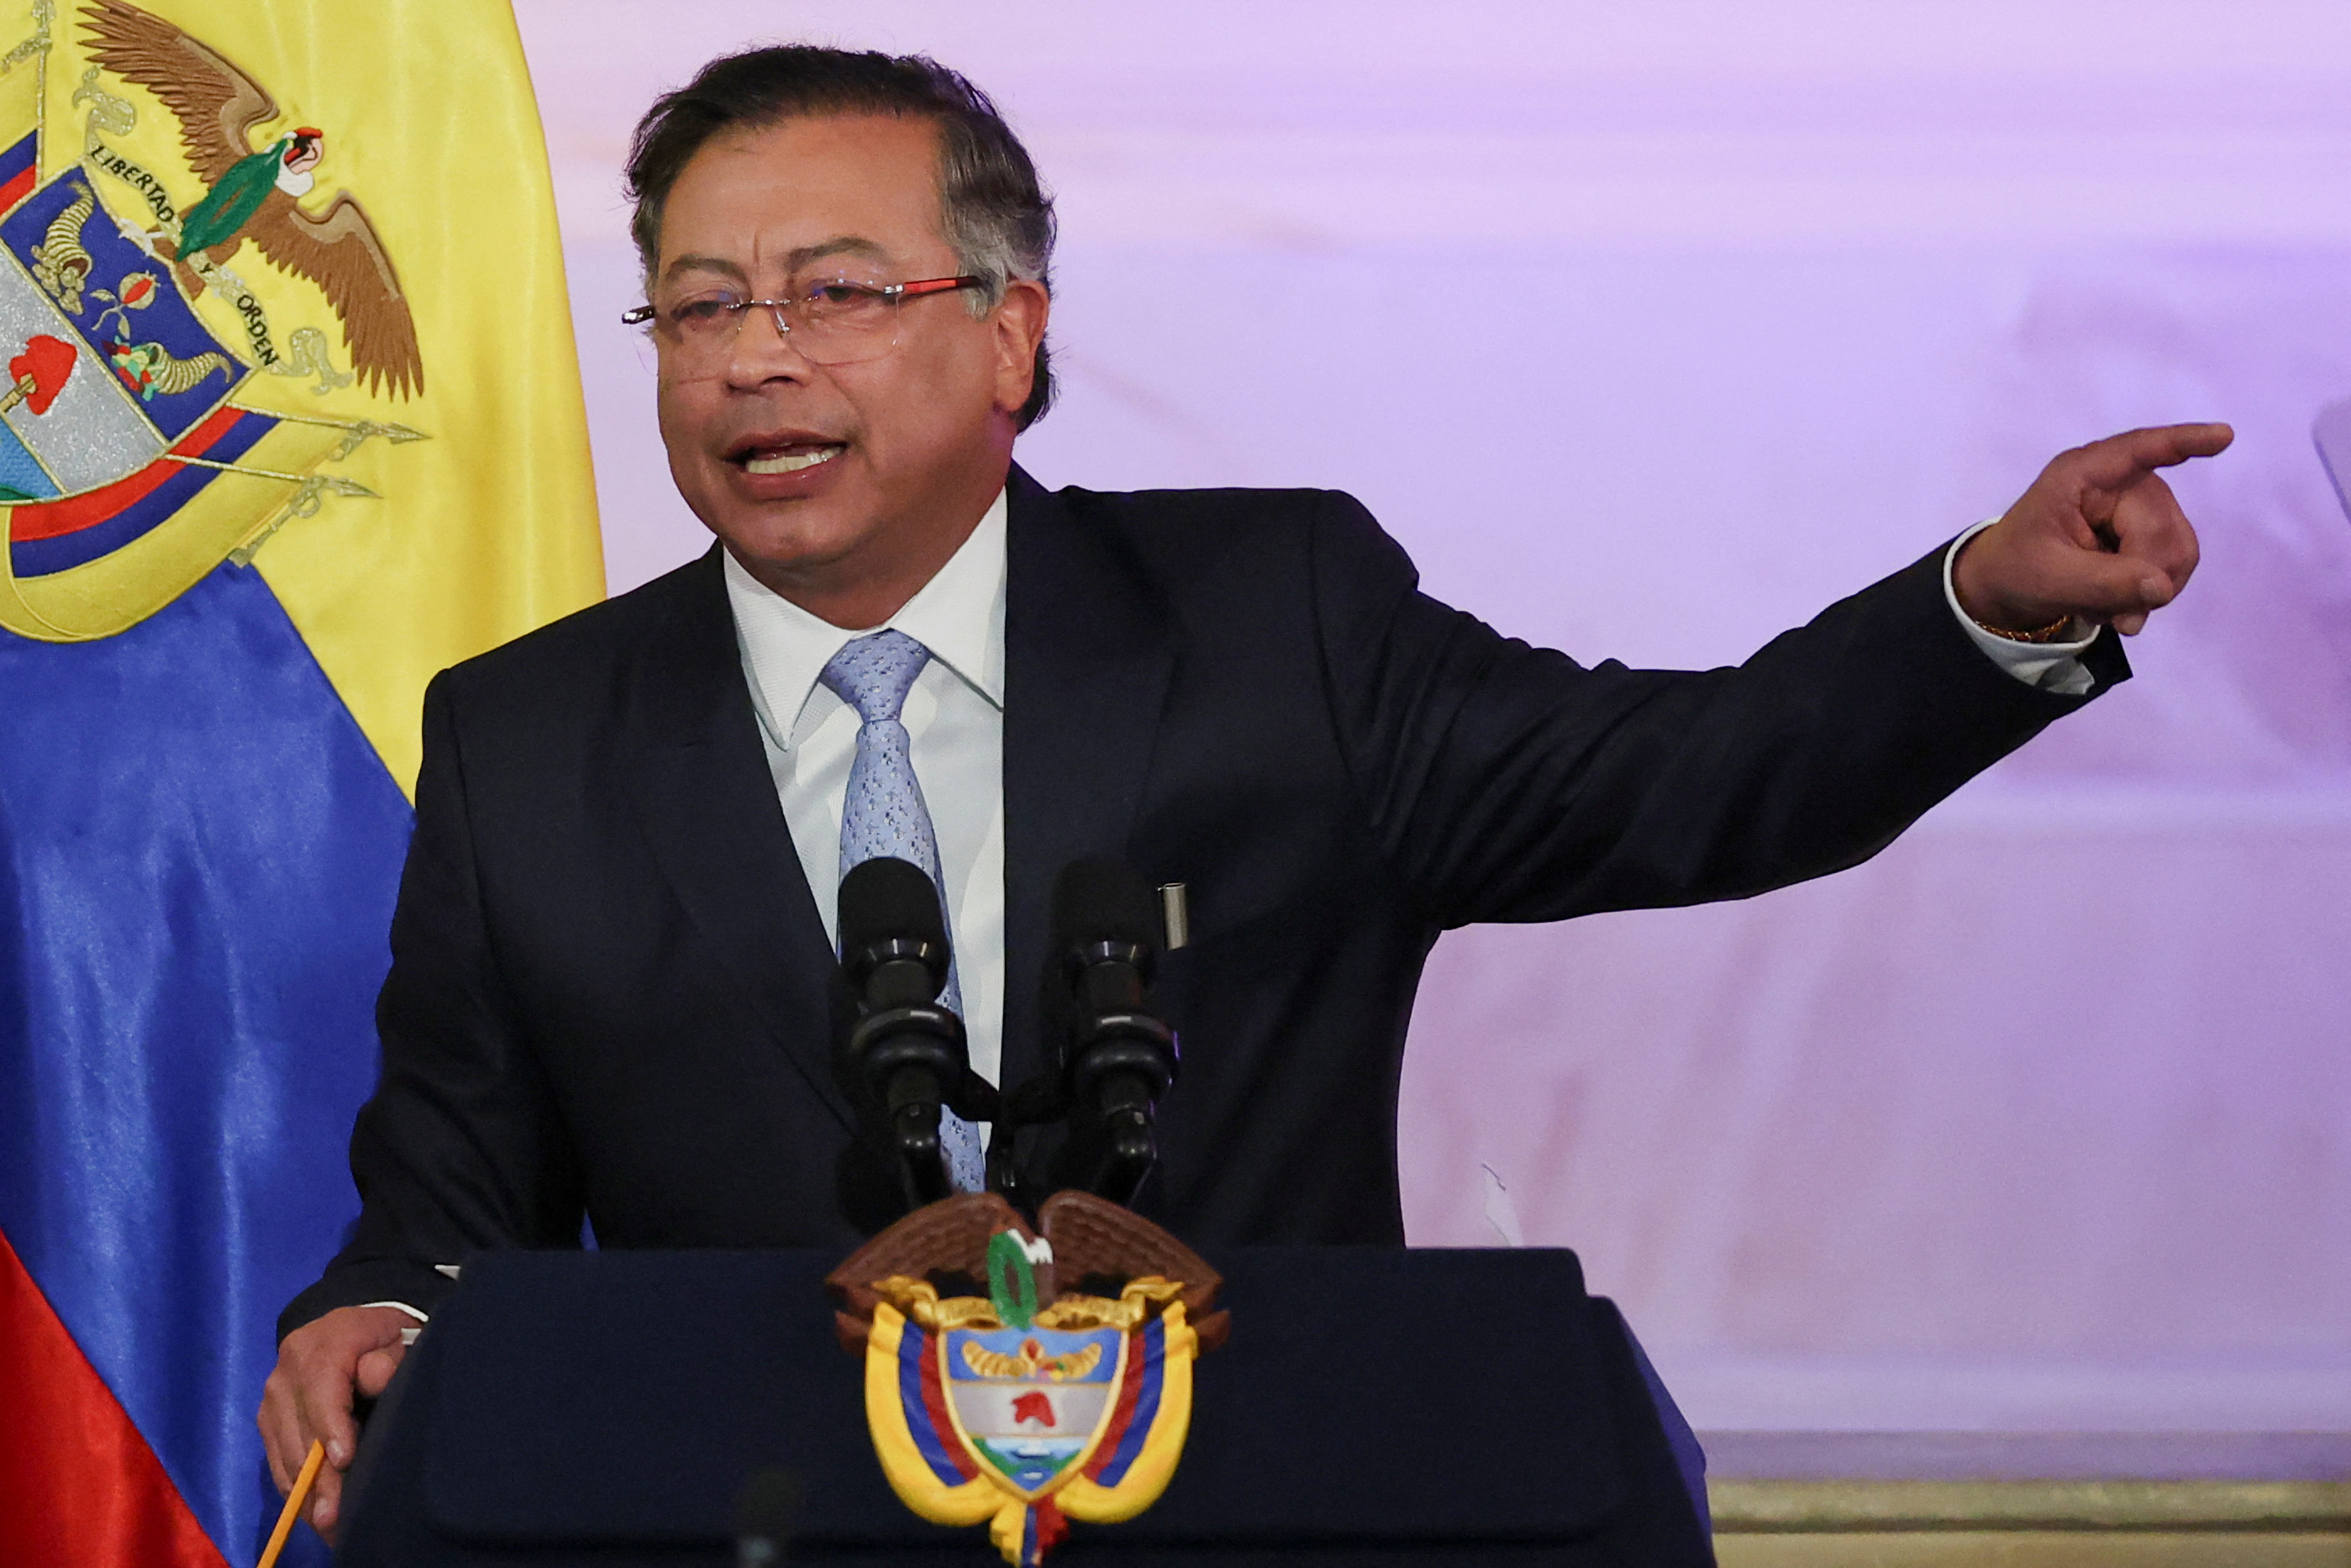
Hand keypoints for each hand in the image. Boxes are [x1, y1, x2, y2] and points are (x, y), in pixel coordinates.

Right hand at [257, 1304, 414, 1541]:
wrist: (347, 1329)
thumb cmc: (384, 1338)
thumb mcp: (398, 1337)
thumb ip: (389, 1358)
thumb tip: (374, 1379)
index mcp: (322, 1344)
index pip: (322, 1388)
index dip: (331, 1426)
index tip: (345, 1460)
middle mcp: (287, 1371)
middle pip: (300, 1429)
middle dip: (319, 1475)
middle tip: (335, 1515)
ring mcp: (272, 1397)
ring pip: (284, 1449)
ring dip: (303, 1490)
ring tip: (327, 1524)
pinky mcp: (267, 1418)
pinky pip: (276, 1457)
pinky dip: (293, 1486)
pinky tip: (311, 1510)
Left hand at [1954, 422, 2231, 636]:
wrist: (2009, 585)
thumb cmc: (2018, 568)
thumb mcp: (2049, 580)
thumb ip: (2104, 583)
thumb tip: (2162, 587)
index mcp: (2081, 476)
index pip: (2138, 450)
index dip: (2184, 442)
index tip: (2224, 436)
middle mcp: (2118, 482)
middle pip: (2164, 530)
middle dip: (2144, 579)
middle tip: (2116, 617)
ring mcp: (2139, 505)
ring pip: (2178, 551)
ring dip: (2148, 591)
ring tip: (2107, 608)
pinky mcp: (2149, 529)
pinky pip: (2174, 564)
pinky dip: (2149, 593)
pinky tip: (2117, 604)